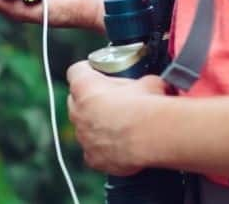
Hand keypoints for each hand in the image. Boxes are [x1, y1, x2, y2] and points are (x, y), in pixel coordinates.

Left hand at [66, 61, 166, 175]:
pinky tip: (122, 146)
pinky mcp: (92, 158)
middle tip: (113, 101)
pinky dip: (105, 150)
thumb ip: (140, 82)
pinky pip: (94, 152)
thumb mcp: (148, 82)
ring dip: (98, 126)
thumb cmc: (147, 105)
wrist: (152, 136)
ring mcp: (83, 137)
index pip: (77, 71)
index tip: (97, 72)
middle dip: (92, 100)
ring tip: (122, 127)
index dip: (88, 71)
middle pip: (77, 101)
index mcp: (85, 87)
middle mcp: (78, 111)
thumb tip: (151, 86)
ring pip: (85, 128)